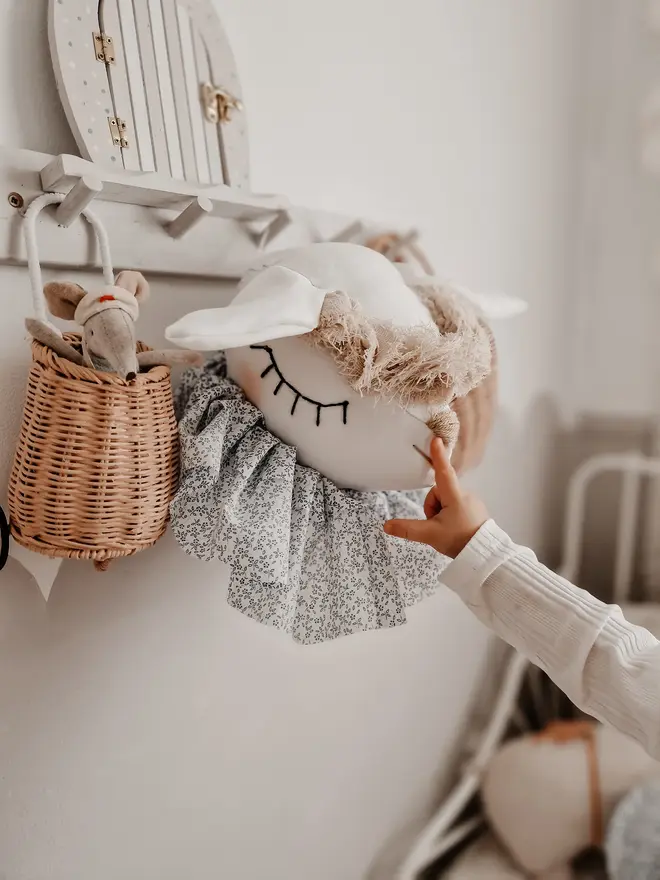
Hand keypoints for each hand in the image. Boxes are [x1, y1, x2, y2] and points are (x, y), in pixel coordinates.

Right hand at [384, 438, 488, 557]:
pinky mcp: (475, 510)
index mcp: (454, 495)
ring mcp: (472, 502)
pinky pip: (456, 507)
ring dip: (440, 513)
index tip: (436, 439)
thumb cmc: (459, 540)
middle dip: (432, 507)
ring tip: (447, 530)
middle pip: (438, 493)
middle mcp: (465, 494)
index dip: (437, 455)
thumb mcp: (430, 535)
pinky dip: (450, 516)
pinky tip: (455, 530)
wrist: (485, 556)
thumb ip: (407, 529)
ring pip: (446, 501)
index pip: (443, 471)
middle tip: (437, 526)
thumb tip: (386, 525)